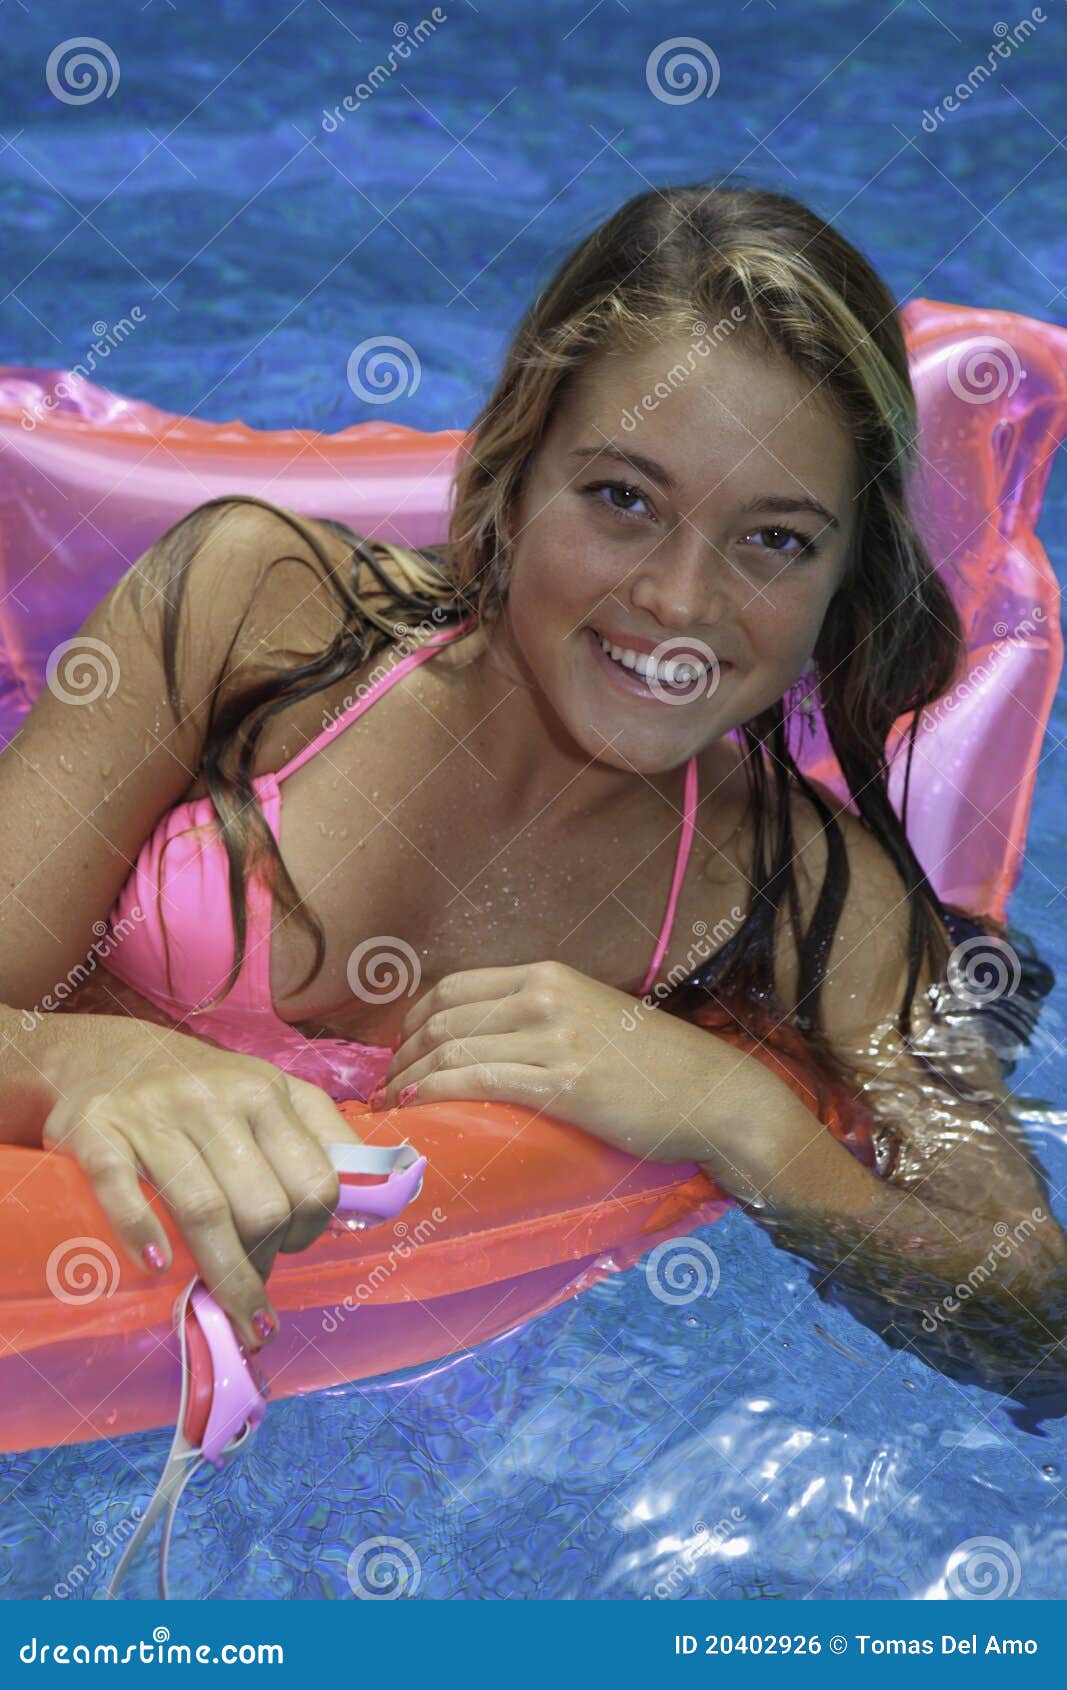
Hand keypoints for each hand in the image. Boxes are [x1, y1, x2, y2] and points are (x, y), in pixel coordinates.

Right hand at [41, 1021, 364, 1350]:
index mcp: (267, 1095)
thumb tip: (370, 1200)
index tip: (293, 1249)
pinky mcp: (97, 1131)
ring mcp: (155, 1116)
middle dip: (265, 1261)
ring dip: (224, 1276)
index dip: (311, 1230)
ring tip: (233, 1319)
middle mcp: (216, 1101)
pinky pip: (122, 1190)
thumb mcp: (274, 1091)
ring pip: (204, 1211)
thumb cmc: (206, 1088)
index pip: (315, 1182)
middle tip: (253, 1284)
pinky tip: (157, 1270)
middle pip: (263, 1208)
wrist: (109, 1054)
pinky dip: (140, 1234)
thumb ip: (323, 1135)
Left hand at [374, 960, 714, 1163]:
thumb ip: (541, 1018)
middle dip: (399, 1056)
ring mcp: (551, 1038)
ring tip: (393, 1108)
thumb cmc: (653, 1066)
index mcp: (546, 975)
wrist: (712, 1094)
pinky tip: (415, 1110)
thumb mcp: (590, 1016)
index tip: (399, 1055)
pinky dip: (432, 1094)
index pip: (451, 989)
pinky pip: (473, 1080)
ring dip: (407, 1080)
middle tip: (385, 1090)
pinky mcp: (559, 1082)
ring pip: (449, 1049)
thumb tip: (486, 1042)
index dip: (410, 1023)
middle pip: (441, 1019)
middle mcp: (543, 996)